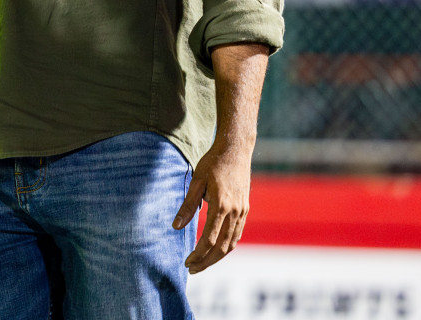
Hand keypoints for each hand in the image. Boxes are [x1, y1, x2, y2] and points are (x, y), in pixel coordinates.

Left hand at [172, 136, 252, 273]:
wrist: (236, 150)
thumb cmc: (212, 163)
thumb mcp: (196, 182)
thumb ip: (187, 206)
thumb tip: (175, 227)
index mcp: (222, 205)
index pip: (210, 239)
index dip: (198, 254)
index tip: (187, 262)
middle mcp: (235, 212)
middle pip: (222, 247)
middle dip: (206, 261)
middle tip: (191, 269)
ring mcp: (243, 212)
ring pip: (232, 243)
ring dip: (217, 257)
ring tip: (201, 263)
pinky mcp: (245, 210)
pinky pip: (237, 234)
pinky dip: (227, 246)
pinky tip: (215, 250)